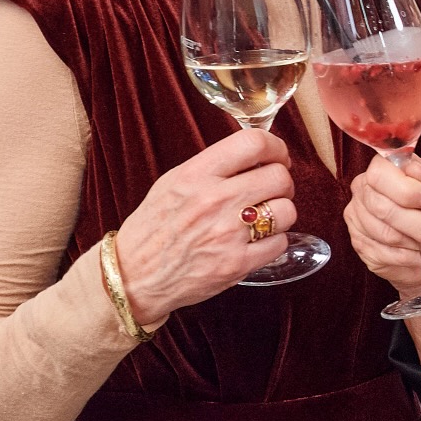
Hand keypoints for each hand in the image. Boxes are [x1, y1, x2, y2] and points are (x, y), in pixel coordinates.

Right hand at [112, 127, 297, 328]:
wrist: (133, 277)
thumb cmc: (154, 228)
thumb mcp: (173, 183)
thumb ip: (213, 166)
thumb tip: (256, 154)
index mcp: (195, 175)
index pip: (253, 143)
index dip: (275, 147)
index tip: (277, 156)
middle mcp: (213, 201)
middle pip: (279, 176)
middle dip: (281, 182)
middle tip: (271, 191)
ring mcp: (227, 234)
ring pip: (287, 210)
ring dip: (280, 213)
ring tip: (262, 218)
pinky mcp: (237, 264)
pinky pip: (281, 242)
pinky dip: (273, 242)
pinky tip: (255, 242)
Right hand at [344, 152, 420, 298]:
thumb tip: (414, 168)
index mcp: (387, 168)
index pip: (380, 174)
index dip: (407, 190)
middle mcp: (365, 190)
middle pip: (381, 208)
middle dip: (420, 226)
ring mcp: (358, 218)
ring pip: (385, 235)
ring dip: (419, 244)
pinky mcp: (361, 245)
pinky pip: (384, 256)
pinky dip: (412, 260)